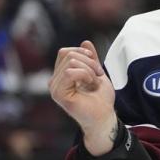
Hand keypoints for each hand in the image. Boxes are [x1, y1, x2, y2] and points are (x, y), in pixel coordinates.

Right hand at [48, 40, 116, 154]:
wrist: (105, 117)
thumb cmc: (101, 99)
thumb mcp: (97, 72)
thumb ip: (91, 58)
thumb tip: (85, 42)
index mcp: (62, 76)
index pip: (66, 52)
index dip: (84, 54)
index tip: (97, 68)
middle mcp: (55, 81)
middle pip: (69, 54)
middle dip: (89, 62)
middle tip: (97, 76)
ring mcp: (55, 88)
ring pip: (71, 62)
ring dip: (89, 70)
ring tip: (94, 82)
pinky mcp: (58, 94)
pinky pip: (70, 72)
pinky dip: (86, 75)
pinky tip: (90, 85)